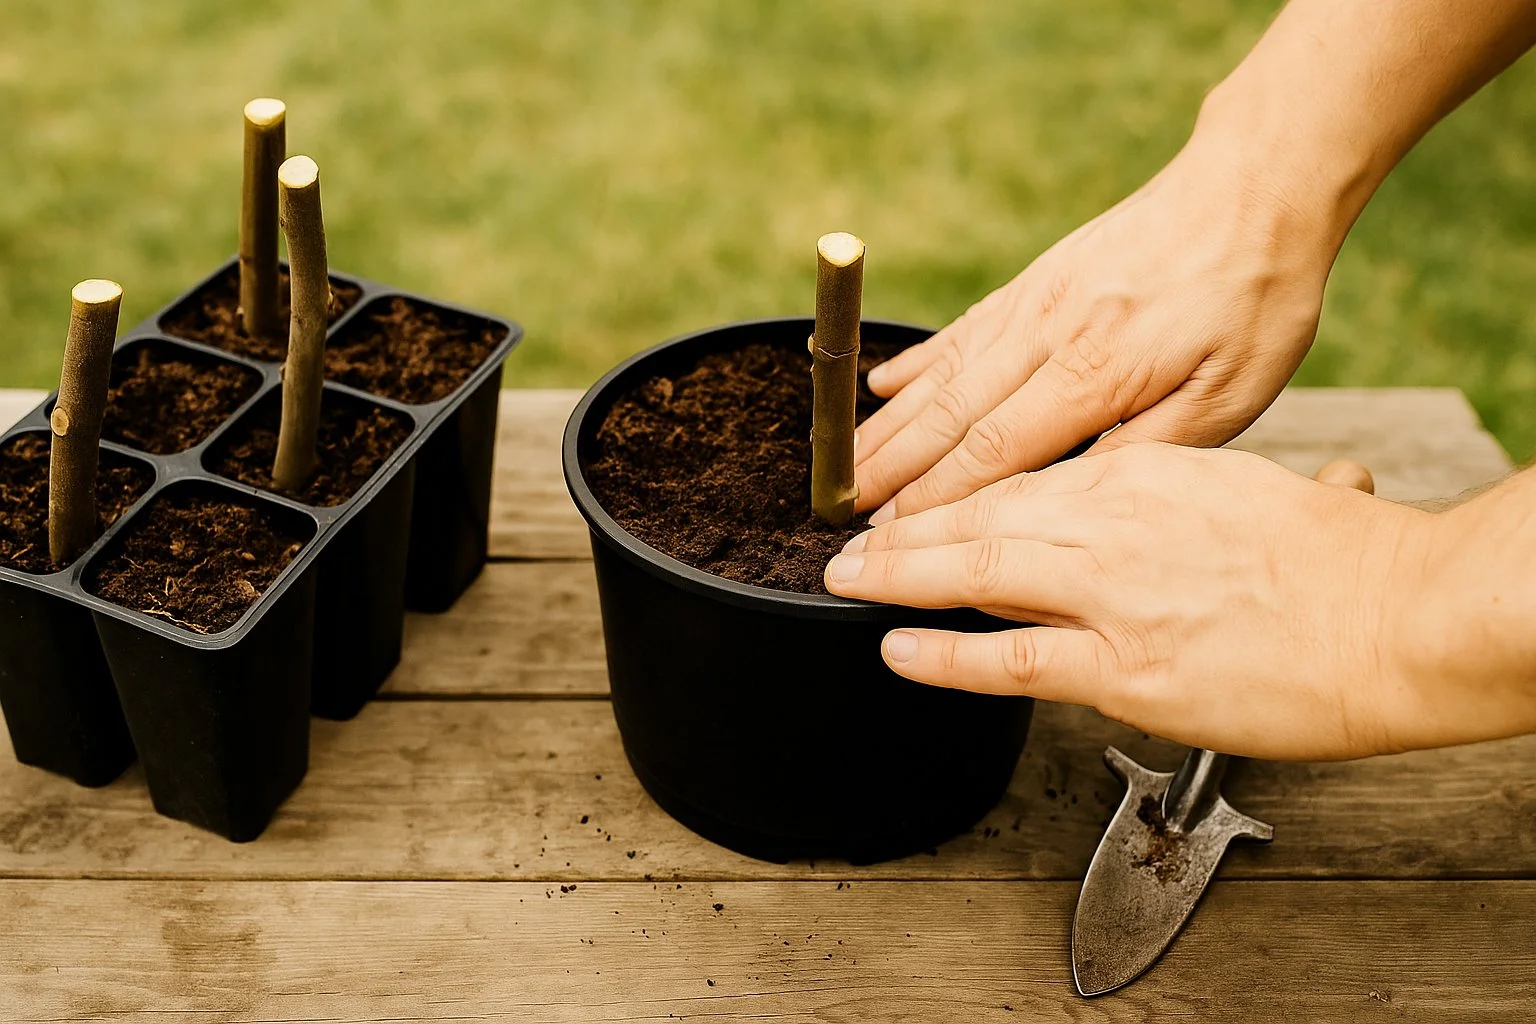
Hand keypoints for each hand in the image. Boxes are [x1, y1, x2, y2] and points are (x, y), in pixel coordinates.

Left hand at [826, 443, 1445, 760]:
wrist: (1399, 614)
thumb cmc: (1340, 559)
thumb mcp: (1242, 492)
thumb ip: (1176, 500)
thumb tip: (1151, 512)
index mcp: (1145, 472)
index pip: (1024, 478)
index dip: (957, 496)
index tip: (915, 506)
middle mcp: (1115, 520)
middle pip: (983, 515)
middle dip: (906, 530)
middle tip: (852, 541)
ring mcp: (1114, 593)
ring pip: (977, 570)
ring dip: (901, 575)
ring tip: (847, 581)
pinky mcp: (1125, 666)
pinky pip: (1010, 657)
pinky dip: (942, 652)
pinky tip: (896, 647)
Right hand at [853, 139, 1341, 523]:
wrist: (1251, 188)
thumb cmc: (1254, 298)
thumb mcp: (1231, 394)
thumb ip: (1147, 448)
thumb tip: (1073, 494)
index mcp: (1097, 374)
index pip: (994, 451)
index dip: (934, 497)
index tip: (890, 532)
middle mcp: (1050, 335)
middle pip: (949, 415)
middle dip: (889, 468)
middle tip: (838, 509)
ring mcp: (1035, 303)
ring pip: (942, 374)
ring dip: (889, 424)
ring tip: (844, 463)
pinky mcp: (1035, 280)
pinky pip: (961, 331)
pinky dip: (915, 363)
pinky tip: (881, 387)